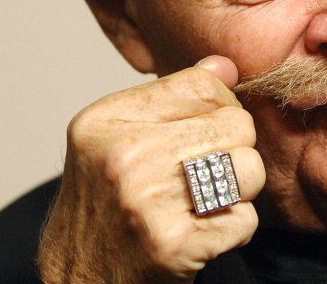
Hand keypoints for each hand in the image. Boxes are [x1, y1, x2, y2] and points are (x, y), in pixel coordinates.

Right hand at [38, 55, 264, 283]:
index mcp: (106, 119)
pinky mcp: (172, 245)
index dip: (218, 108)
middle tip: (203, 175)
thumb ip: (173, 96)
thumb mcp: (118, 137)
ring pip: (249, 168)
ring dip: (239, 191)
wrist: (77, 282)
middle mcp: (122, 155)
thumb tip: (225, 65)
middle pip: (236, 124)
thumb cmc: (105, 206)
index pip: (204, 84)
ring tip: (206, 202)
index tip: (201, 134)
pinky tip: (201, 233)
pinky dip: (233, 230)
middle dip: (233, 150)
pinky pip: (245, 218)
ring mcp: (146, 201)